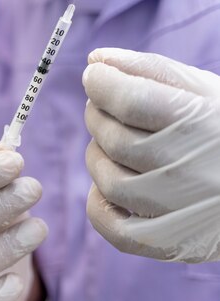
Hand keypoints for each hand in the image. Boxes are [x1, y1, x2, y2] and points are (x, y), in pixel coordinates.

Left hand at [83, 48, 219, 262]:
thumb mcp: (205, 90)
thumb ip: (149, 70)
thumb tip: (95, 58)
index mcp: (204, 124)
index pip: (130, 100)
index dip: (101, 83)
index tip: (95, 75)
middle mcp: (191, 170)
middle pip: (114, 139)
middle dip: (97, 115)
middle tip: (103, 107)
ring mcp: (179, 211)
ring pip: (108, 180)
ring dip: (97, 155)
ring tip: (112, 141)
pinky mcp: (169, 242)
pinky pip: (112, 227)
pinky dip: (98, 204)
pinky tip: (107, 184)